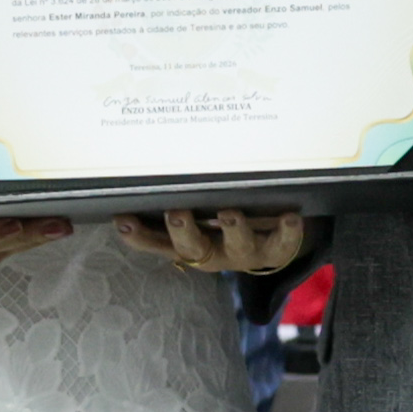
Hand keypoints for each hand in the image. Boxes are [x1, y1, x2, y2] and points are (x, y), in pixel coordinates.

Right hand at [112, 207, 308, 275]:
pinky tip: (290, 216)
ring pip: (236, 246)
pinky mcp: (273, 251)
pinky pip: (281, 244)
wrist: (272, 244)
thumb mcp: (200, 216)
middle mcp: (213, 253)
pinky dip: (287, 231)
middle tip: (176, 212)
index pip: (156, 242)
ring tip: (229, 212)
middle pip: (192, 247)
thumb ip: (179, 196)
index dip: (139, 236)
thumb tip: (152, 158)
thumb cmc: (223, 222)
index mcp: (189, 245)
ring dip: (232, 229)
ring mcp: (243, 253)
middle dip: (183, 231)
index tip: (122, 221)